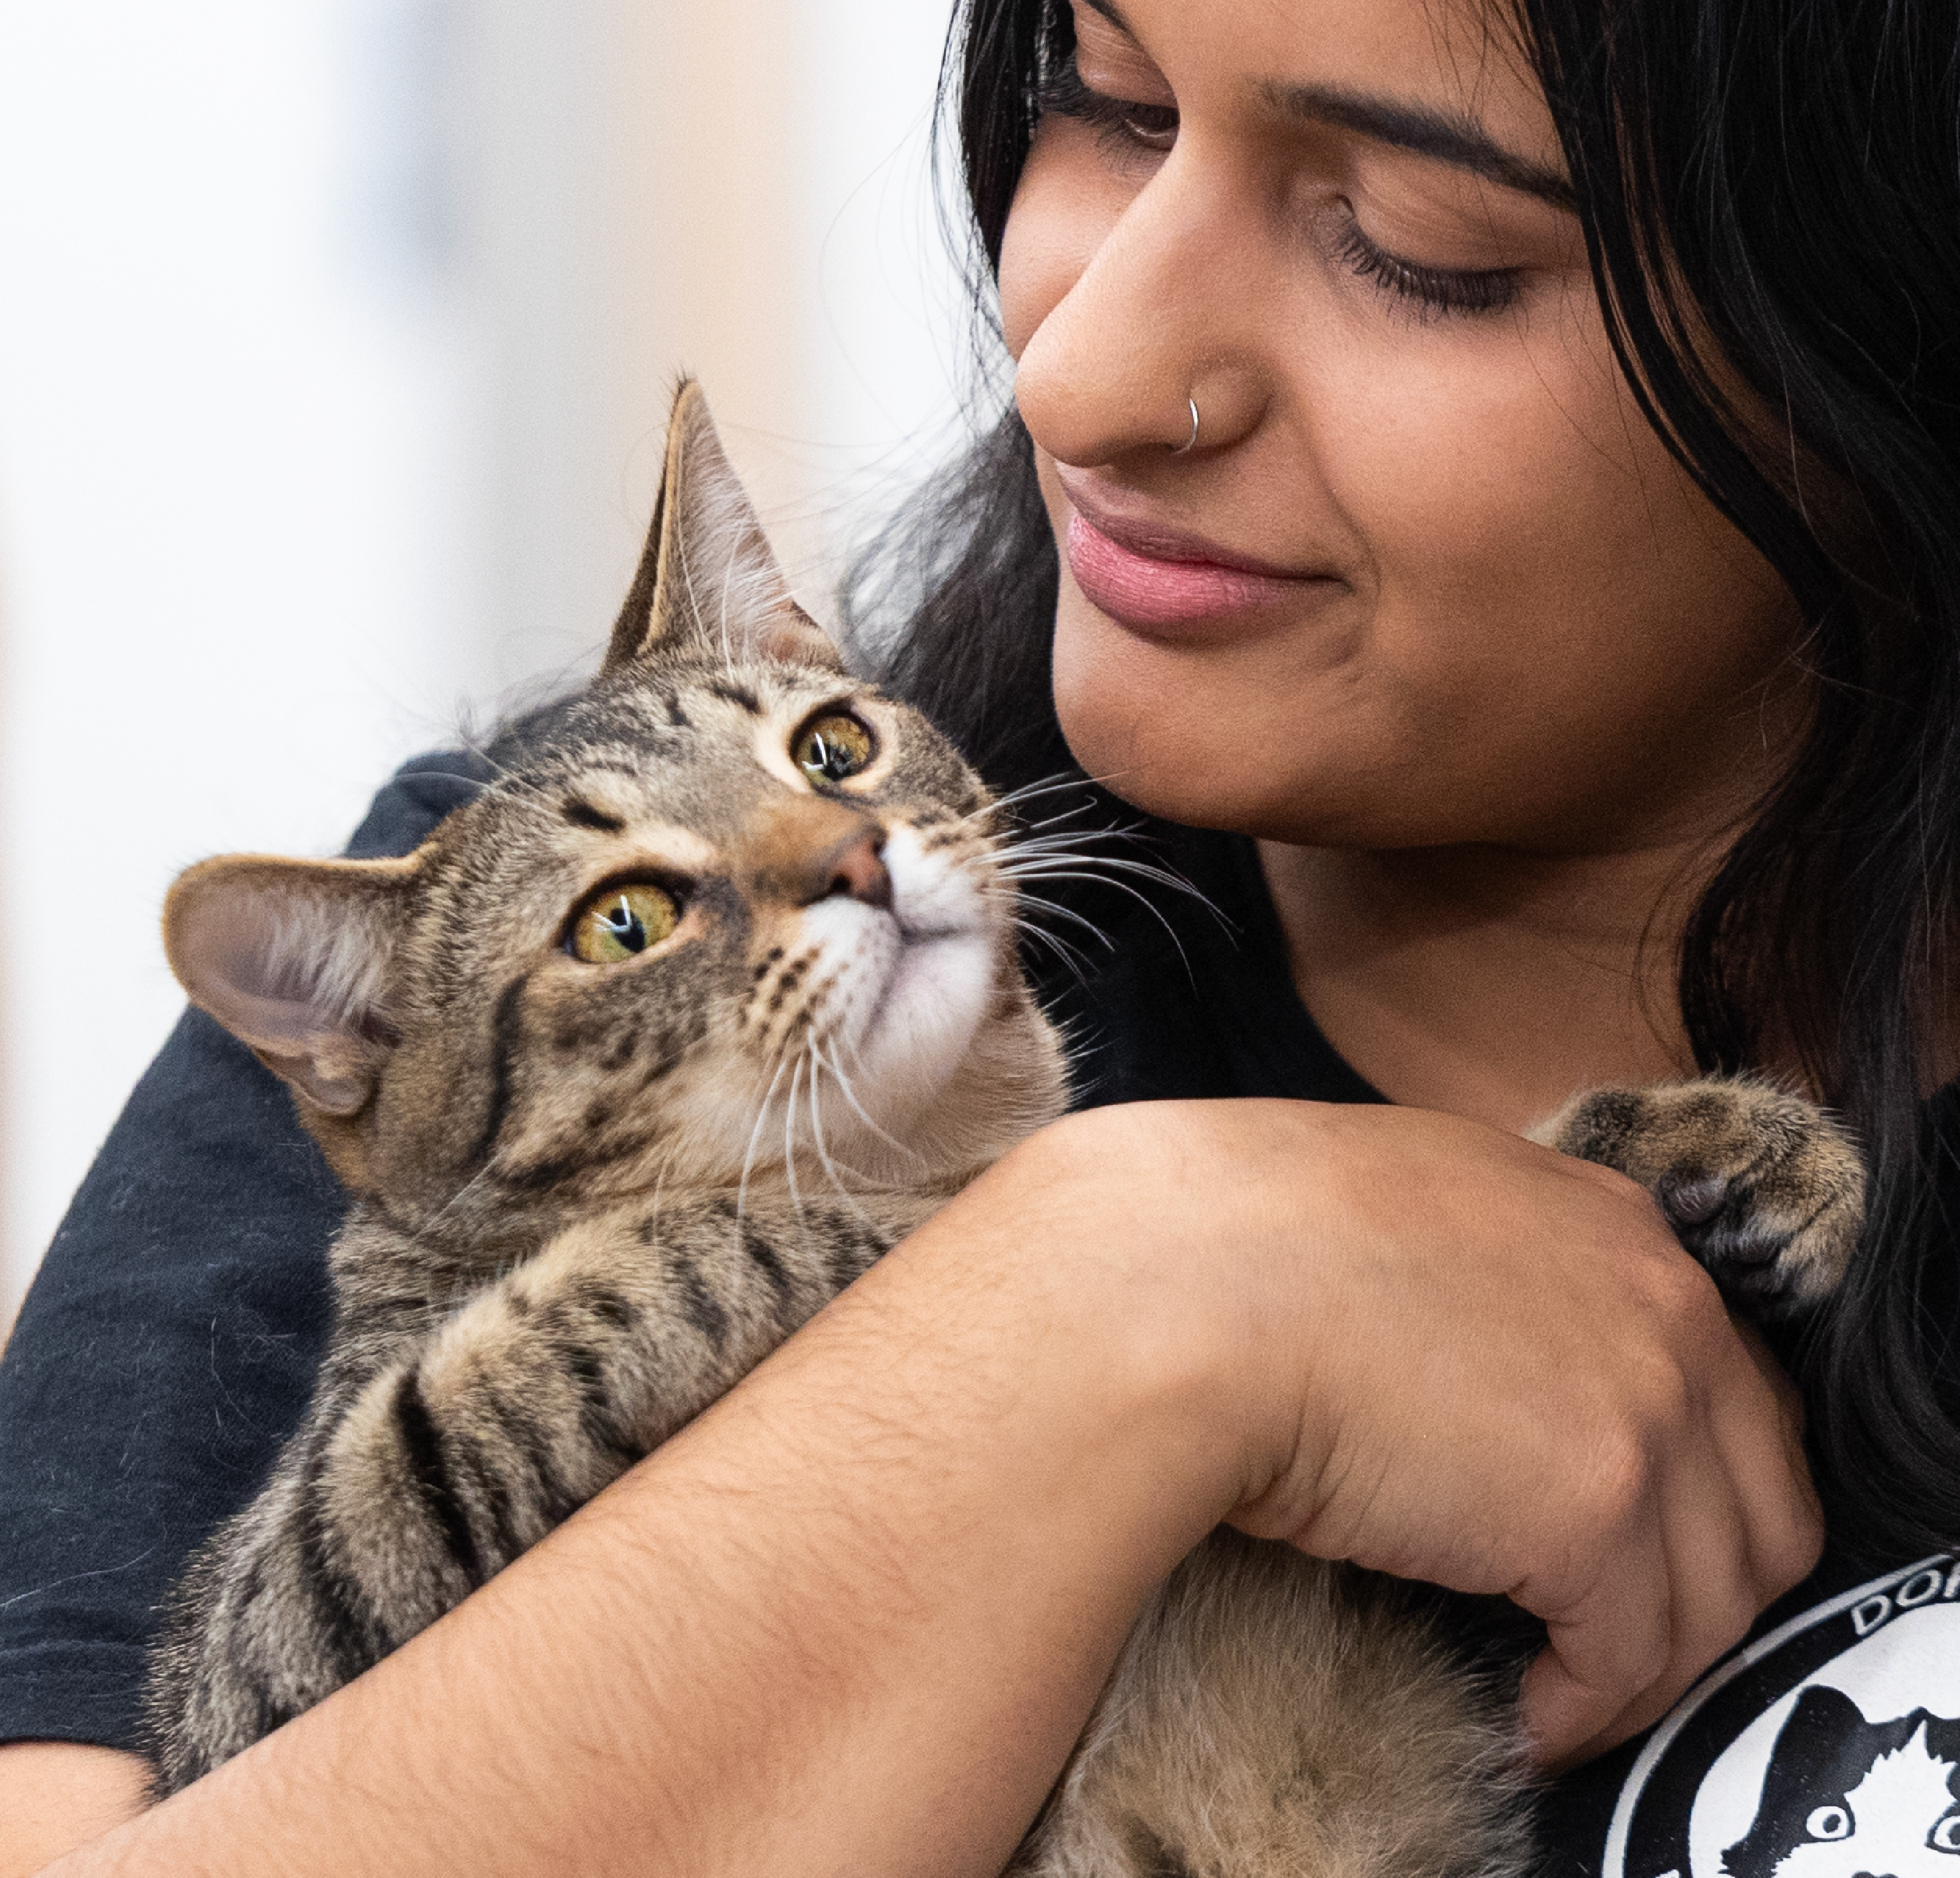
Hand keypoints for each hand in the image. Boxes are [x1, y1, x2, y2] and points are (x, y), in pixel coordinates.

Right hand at [1029, 1098, 1821, 1764]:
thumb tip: (1474, 1364)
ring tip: (1558, 1691)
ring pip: (1711, 1595)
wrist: (1178, 1288)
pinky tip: (1522, 1714)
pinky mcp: (1598, 1507)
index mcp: (1606, 1221)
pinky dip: (1582, 1708)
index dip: (1685, 1485)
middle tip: (1612, 1640)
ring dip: (1638, 1663)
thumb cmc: (1238, 1244)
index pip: (1722, 1383)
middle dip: (1697, 1587)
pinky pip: (1631, 1657)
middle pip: (1759, 1497)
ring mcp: (1643, 1400)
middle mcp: (1657, 1299)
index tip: (1624, 1549)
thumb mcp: (1402, 1211)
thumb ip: (1484, 1271)